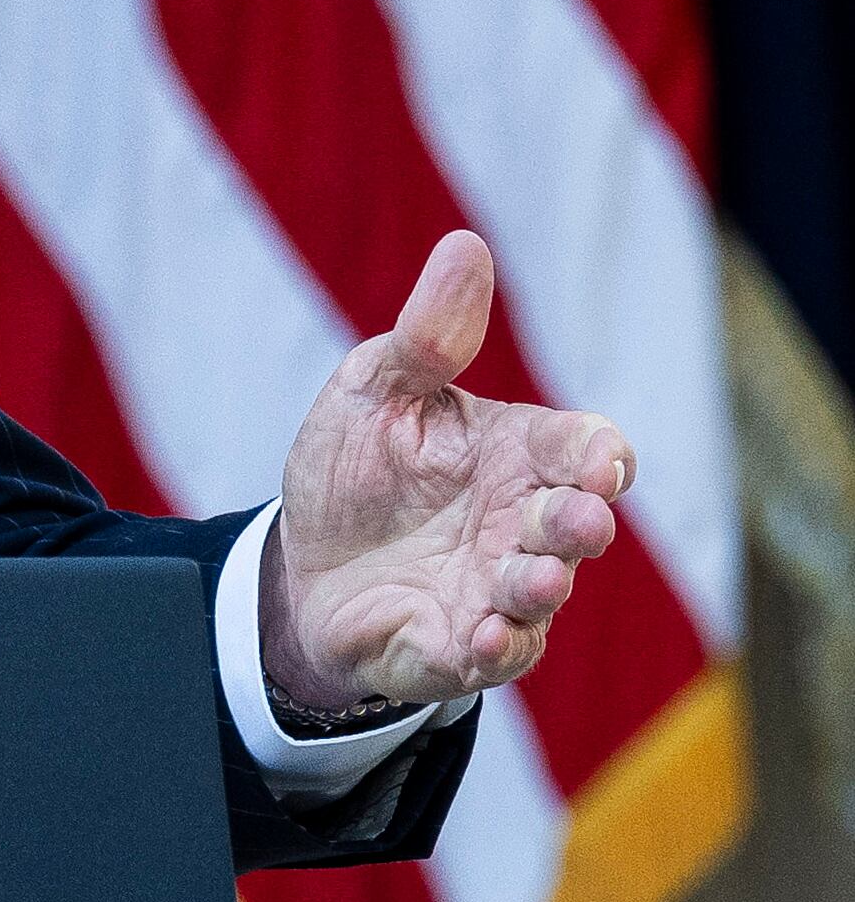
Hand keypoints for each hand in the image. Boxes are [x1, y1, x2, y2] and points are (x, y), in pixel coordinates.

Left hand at [264, 233, 632, 712]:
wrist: (301, 560)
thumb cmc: (357, 470)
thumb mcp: (376, 390)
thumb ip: (428, 336)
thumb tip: (465, 247)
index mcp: (517, 455)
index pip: (584, 450)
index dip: (599, 456)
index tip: (598, 460)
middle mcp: (523, 526)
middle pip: (577, 524)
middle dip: (579, 522)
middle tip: (575, 516)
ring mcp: (497, 592)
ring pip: (542, 595)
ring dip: (541, 588)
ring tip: (531, 579)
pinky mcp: (457, 646)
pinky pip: (491, 655)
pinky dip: (494, 648)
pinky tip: (482, 637)